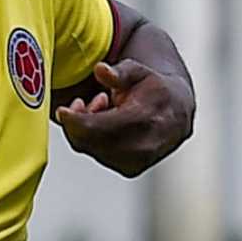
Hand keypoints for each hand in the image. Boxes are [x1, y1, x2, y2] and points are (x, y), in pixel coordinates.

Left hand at [55, 60, 194, 177]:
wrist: (178, 112)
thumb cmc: (155, 89)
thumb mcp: (139, 71)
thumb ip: (120, 71)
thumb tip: (101, 70)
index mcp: (145, 119)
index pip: (96, 129)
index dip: (74, 121)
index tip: (63, 110)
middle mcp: (142, 146)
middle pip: (90, 142)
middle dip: (80, 122)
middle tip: (91, 101)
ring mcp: (137, 162)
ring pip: (93, 150)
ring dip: (88, 130)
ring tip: (105, 106)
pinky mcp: (131, 170)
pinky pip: (100, 156)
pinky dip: (95, 140)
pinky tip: (107, 123)